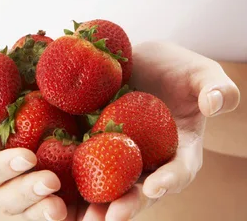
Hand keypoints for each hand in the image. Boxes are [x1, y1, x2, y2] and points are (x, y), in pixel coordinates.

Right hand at [0, 52, 67, 220]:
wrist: (6, 84)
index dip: (3, 168)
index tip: (27, 157)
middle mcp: (4, 174)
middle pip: (9, 199)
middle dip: (29, 195)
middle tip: (51, 183)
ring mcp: (30, 176)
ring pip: (36, 207)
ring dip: (49, 210)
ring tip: (66, 207)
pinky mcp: (57, 170)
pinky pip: (67, 196)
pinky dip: (80, 204)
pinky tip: (96, 202)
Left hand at [85, 41, 239, 220]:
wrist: (148, 62)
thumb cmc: (182, 71)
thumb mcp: (203, 75)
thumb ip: (216, 88)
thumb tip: (216, 102)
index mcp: (181, 151)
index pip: (179, 170)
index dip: (169, 179)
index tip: (155, 185)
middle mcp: (150, 161)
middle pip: (139, 189)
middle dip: (125, 205)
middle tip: (110, 218)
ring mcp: (122, 154)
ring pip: (109, 184)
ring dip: (95, 202)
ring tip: (80, 217)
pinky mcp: (96, 142)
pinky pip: (85, 161)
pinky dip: (72, 174)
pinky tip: (52, 179)